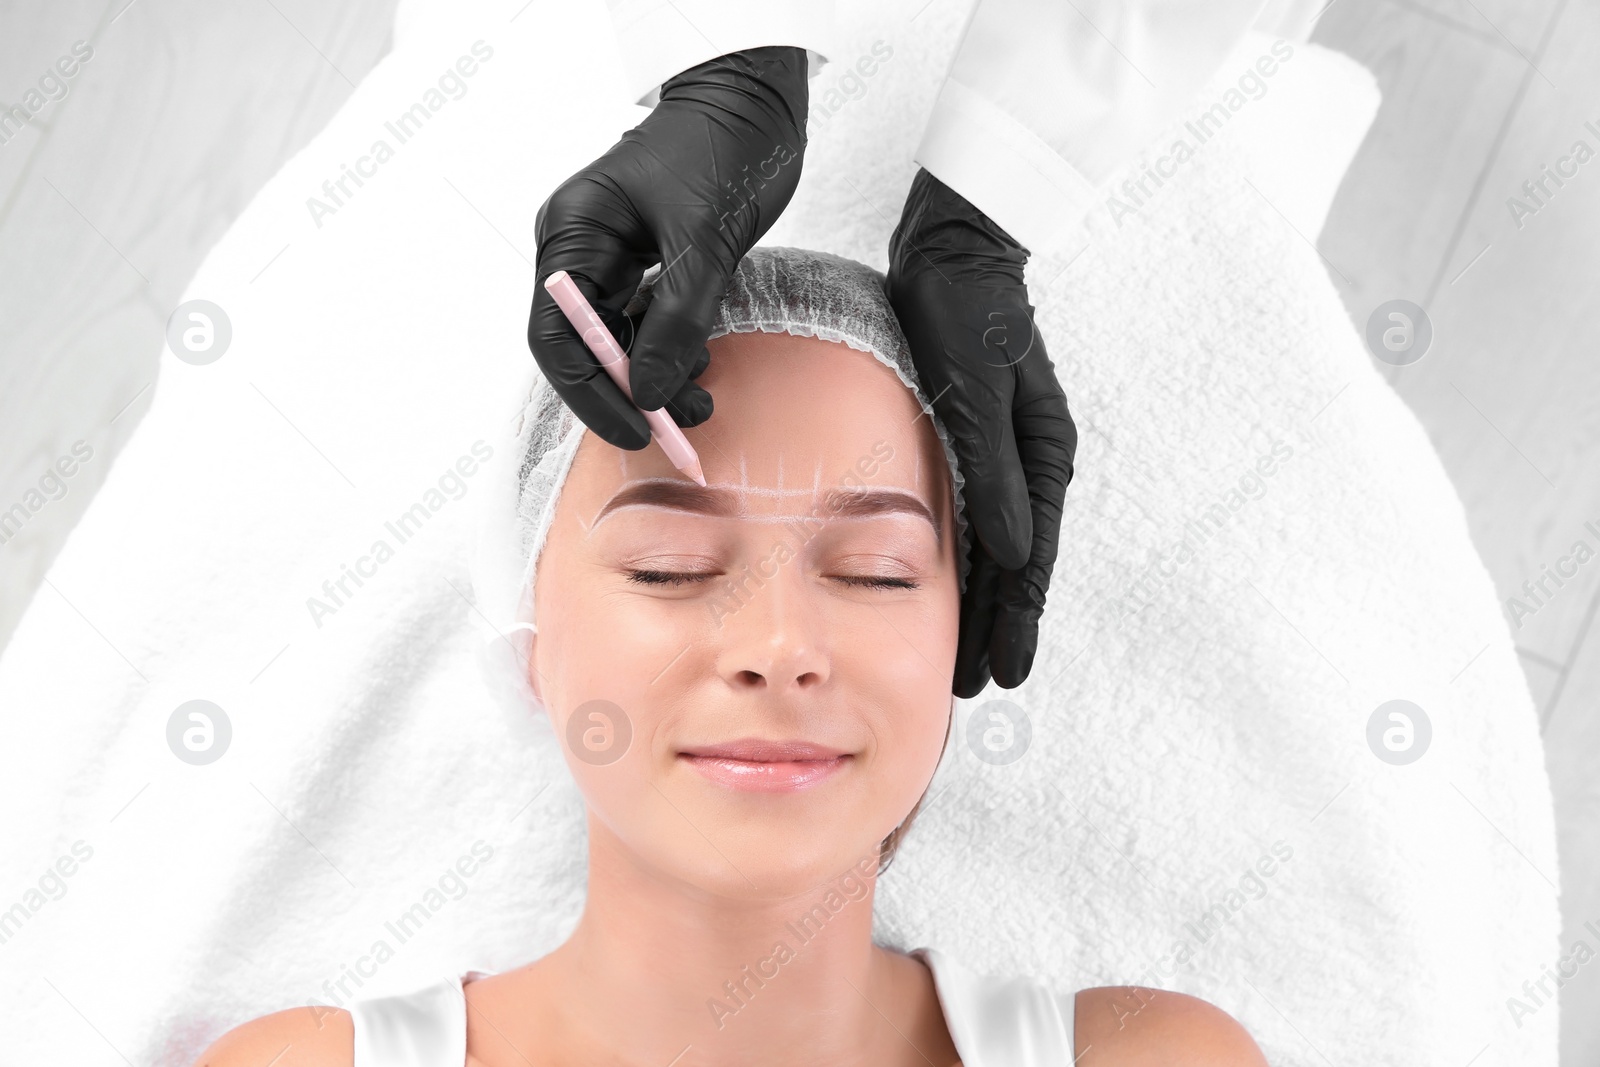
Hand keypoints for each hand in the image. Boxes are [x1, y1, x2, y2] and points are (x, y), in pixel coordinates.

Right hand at [529, 46, 809, 448]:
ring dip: (654, 378)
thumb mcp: (705, 239)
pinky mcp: (646, 261)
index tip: (636, 430)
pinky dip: (669, 351)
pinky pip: (646, 323)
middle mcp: (581, 249)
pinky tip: (699, 368)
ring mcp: (611, 255)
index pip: (558, 338)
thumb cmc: (724, 148)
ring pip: (618, 341)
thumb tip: (651, 393)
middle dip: (628, 392)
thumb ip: (678, 320)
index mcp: (572, 234)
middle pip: (584, 347)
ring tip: (701, 402)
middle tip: (680, 428)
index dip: (592, 393)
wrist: (755, 100)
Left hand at [887, 168, 1077, 697]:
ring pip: (996, 547)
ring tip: (967, 658)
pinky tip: (952, 587)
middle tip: (976, 689)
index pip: (1029, 559)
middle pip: (1016, 563)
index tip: (1001, 676)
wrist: (954, 249)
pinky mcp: (978, 439)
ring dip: (984, 603)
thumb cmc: (965, 313)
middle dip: (999, 627)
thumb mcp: (978, 393)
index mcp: (1043, 457)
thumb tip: (1013, 553)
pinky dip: (967, 559)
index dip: (1015, 621)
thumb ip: (995, 474)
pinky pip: (976, 516)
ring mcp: (1008, 453)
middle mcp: (1033, 463)